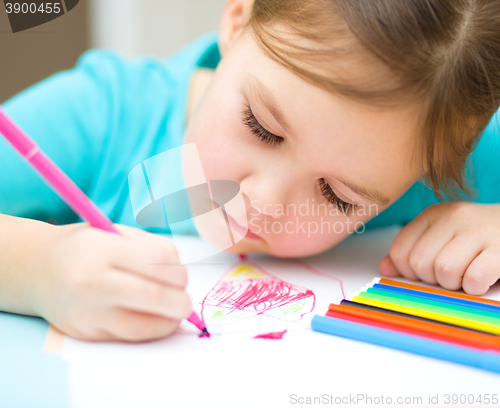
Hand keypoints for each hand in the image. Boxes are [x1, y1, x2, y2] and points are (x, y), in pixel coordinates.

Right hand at [33, 223, 190, 341]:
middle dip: (180, 301)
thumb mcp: (116, 233)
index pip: (158, 261)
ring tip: (174, 310)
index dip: (179, 271)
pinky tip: (156, 318)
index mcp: (103, 249)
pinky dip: (152, 329)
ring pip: (144, 325)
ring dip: (170, 320)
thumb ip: (150, 249)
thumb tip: (183, 276)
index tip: (181, 275)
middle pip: (153, 296)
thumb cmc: (87, 247)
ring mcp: (88, 311)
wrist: (39, 269)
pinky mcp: (87, 333)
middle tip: (185, 300)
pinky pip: (130, 337)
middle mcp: (92, 281)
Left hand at [379, 202, 499, 294]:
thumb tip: (385, 268)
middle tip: (449, 276)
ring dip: (454, 284)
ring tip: (465, 277)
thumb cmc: (476, 239)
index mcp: (432, 215)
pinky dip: (475, 288)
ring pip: (445, 270)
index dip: (408, 271)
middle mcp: (453, 218)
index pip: (400, 251)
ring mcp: (479, 231)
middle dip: (431, 279)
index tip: (425, 273)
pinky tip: (481, 280)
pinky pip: (474, 278)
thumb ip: (411, 251)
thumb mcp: (441, 237)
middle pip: (420, 262)